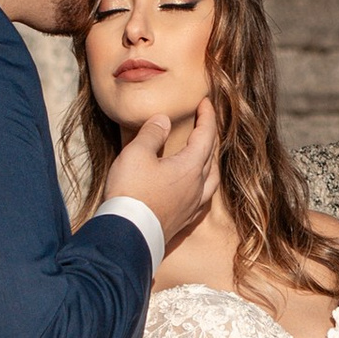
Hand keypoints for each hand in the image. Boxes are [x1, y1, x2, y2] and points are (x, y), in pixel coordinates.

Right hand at [115, 107, 220, 249]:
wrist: (127, 234)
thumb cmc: (131, 192)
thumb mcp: (137, 154)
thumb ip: (153, 133)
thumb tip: (164, 120)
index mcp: (191, 167)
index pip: (206, 135)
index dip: (208, 117)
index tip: (206, 103)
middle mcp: (197, 187)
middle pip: (211, 156)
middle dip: (210, 136)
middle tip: (205, 124)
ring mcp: (191, 206)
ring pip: (211, 180)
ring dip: (211, 163)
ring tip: (207, 156)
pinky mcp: (183, 221)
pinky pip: (202, 199)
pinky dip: (203, 186)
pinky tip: (196, 189)